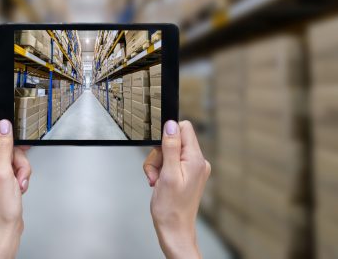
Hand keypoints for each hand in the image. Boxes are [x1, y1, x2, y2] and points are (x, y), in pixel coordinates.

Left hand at [0, 120, 31, 258]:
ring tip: (18, 183)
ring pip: (14, 156)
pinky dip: (20, 176)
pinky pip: (15, 167)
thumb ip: (4, 146)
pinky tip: (18, 186)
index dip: (9, 135)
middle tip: (17, 172)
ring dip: (21, 169)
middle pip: (8, 144)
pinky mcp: (0, 177)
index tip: (17, 147)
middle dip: (18, 158)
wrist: (3, 228)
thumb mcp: (4, 172)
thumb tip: (4, 124)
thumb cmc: (0, 206)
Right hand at [143, 121, 210, 258]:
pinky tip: (159, 182)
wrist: (174, 230)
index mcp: (196, 159)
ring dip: (157, 164)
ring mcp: (192, 169)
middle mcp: (198, 162)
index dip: (168, 136)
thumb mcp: (167, 174)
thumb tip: (171, 124)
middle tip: (156, 172)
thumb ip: (170, 147)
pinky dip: (161, 170)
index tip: (160, 151)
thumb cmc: (170, 208)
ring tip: (156, 180)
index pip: (184, 129)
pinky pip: (170, 163)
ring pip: (168, 152)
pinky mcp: (186, 174)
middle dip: (158, 154)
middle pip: (173, 141)